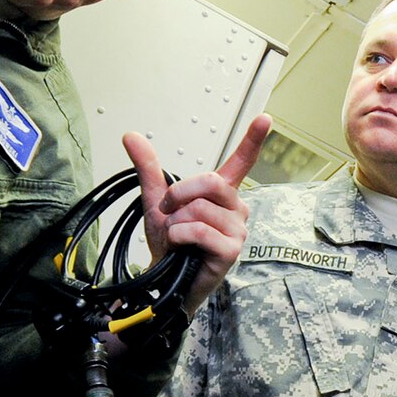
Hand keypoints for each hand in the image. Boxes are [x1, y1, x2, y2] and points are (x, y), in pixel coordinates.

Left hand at [124, 114, 271, 314]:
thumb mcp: (157, 200)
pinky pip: (200, 230)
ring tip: (177, 237)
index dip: (253, 140)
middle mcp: (235, 209)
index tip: (264, 118)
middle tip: (168, 211)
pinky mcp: (231, 251)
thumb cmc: (170, 242)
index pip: (242, 162)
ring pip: (200, 209)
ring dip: (176, 222)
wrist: (165, 278)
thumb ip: (148, 168)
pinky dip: (180, 236)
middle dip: (179, 194)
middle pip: (211, 182)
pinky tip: (180, 246)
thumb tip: (131, 136)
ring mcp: (237, 230)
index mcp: (222, 194)